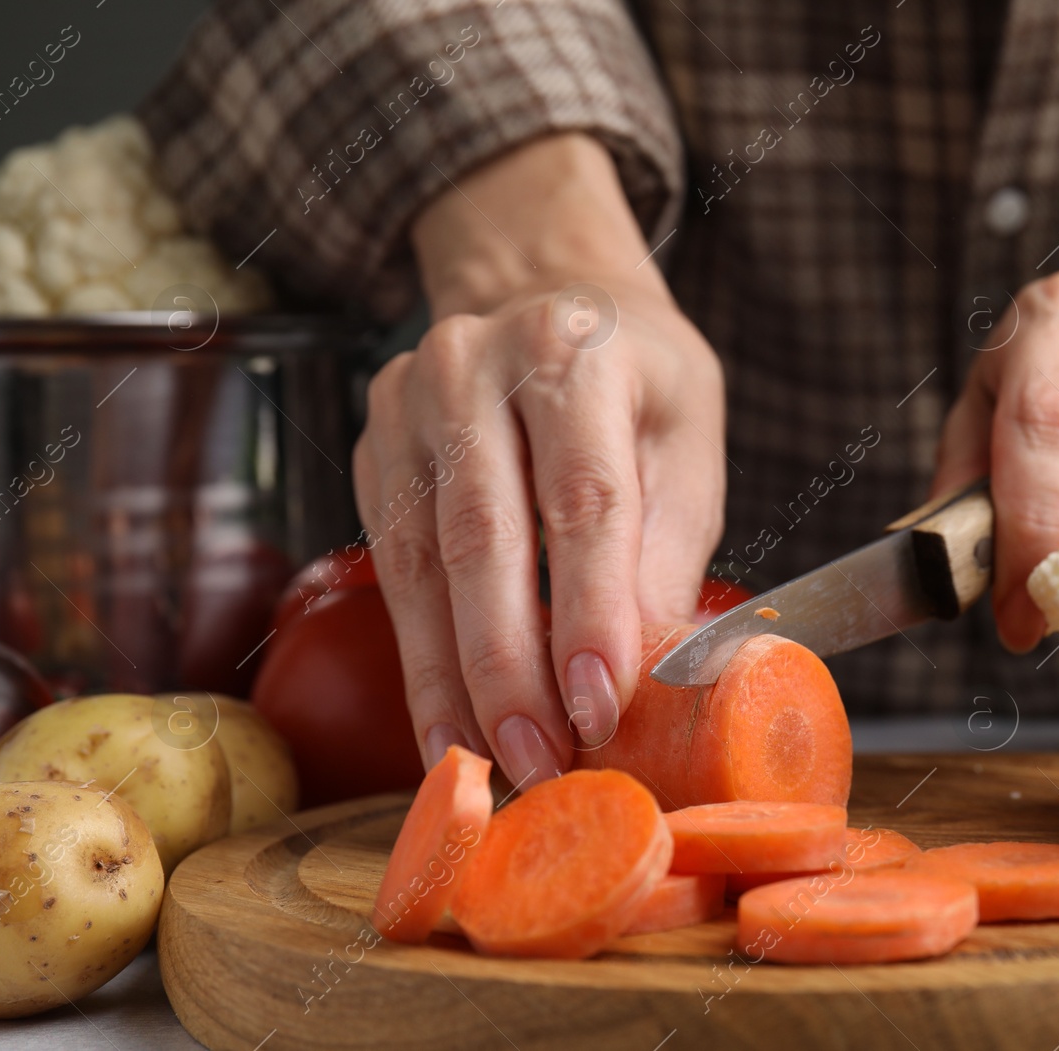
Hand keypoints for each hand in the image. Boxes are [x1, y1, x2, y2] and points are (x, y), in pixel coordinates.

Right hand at [353, 136, 725, 788]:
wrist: (548, 295)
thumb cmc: (635, 381)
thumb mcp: (685, 444)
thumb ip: (664, 551)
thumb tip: (644, 677)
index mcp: (576, 350)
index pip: (582, 497)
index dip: (589, 611)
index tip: (601, 706)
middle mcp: (476, 362)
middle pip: (485, 536)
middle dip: (511, 667)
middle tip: (541, 758)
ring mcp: (408, 400)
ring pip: (422, 562)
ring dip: (455, 679)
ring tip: (490, 762)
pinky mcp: (372, 446)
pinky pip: (392, 565)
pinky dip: (421, 655)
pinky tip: (446, 721)